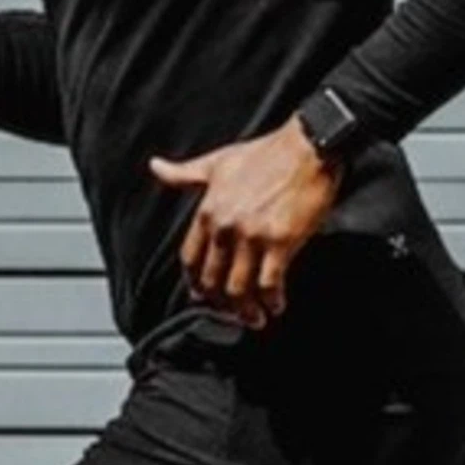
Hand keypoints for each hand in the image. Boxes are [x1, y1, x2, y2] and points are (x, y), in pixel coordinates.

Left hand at [149, 123, 340, 328]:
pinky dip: (272, 300)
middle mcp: (225, 226)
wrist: (308, 146)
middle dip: (220, 304)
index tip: (203, 296)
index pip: (190, 260)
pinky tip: (277, 305)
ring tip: (255, 318)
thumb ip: (185, 173)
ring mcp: (252, 235)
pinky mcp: (281, 241)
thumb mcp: (218, 162)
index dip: (195, 283)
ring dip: (245, 311)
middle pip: (212, 280)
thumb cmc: (267, 153)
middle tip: (232, 314)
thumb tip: (156, 166)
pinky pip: (269, 283)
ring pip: (238, 288)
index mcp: (208, 210)